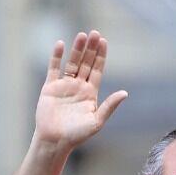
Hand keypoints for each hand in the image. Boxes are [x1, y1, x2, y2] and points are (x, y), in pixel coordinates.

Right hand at [34, 30, 126, 149]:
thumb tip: (125, 93)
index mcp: (90, 93)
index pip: (97, 69)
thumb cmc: (77, 135)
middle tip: (95, 33)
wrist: (55, 141)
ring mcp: (64, 85)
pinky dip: (56, 56)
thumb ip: (109, 106)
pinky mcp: (50, 87)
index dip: (101, 56)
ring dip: (76, 49)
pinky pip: (53, 68)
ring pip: (71, 62)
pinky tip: (61, 44)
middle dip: (91, 48)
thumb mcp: (97, 121)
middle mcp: (78, 86)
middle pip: (86, 62)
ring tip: (82, 35)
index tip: (104, 41)